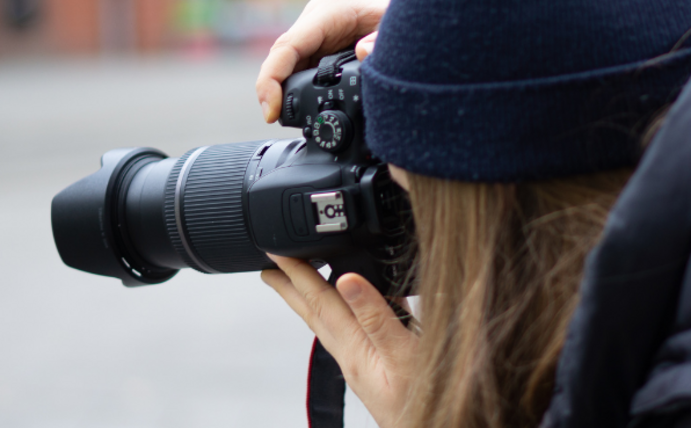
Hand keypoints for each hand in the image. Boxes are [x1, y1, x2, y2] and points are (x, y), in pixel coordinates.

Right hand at [256, 0, 386, 122]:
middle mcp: (314, 26)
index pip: (286, 48)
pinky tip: (307, 113)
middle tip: (277, 121)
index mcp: (326, 15)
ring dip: (286, 95)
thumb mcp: (393, 24)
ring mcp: (315, 40)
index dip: (271, 80)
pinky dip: (301, 93)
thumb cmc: (399, 15)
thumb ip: (382, 39)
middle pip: (281, 62)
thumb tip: (364, 53)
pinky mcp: (321, 51)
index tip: (271, 111)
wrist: (408, 13)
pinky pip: (302, 72)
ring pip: (288, 70)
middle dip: (275, 93)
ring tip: (293, 123)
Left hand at [261, 255, 417, 427]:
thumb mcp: (403, 356)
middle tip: (268, 269)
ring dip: (312, 299)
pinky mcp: (375, 366)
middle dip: (290, 288)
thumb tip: (347, 280)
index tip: (278, 253)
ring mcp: (362, 361)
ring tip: (299, 284)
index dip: (297, 273)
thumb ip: (376, 319)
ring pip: (330, 321)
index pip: (318, 302)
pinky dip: (343, 311)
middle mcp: (351, 354)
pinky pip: (351, 329)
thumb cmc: (420, 403)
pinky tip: (349, 308)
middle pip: (313, 313)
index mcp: (354, 348)